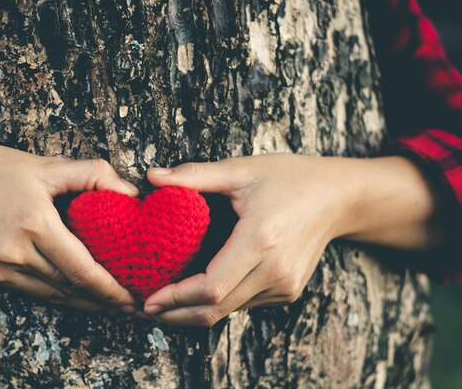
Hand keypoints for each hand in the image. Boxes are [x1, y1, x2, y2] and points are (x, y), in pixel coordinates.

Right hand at [0, 133, 138, 313]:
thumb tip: (131, 192)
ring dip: (77, 301)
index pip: (82, 270)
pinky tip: (66, 290)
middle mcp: (15, 254)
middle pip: (68, 288)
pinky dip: (49, 292)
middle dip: (100, 300)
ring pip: (48, 294)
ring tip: (103, 303)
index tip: (130, 300)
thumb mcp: (42, 164)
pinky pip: (26, 290)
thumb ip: (91, 175)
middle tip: (125, 303)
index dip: (110, 290)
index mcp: (35, 224)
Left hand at [140, 154, 443, 325]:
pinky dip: (217, 303)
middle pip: (217, 308)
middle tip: (146, 309)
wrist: (338, 197)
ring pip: (230, 310)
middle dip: (177, 314)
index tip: (149, 299)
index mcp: (261, 240)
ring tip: (164, 303)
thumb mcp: (241, 169)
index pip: (212, 286)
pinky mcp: (288, 290)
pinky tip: (195, 293)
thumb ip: (194, 175)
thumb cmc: (290, 178)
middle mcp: (275, 270)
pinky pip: (244, 303)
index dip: (177, 297)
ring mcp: (284, 285)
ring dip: (195, 311)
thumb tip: (152, 176)